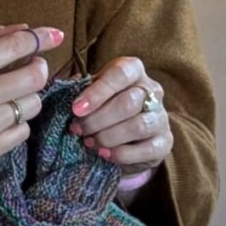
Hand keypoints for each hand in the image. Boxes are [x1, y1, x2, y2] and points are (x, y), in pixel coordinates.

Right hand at [0, 24, 63, 180]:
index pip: (14, 46)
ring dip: (26, 97)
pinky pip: (23, 131)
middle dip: (39, 68)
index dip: (40, 38)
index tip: (54, 35)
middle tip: (32, 67)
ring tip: (6, 96)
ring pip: (32, 105)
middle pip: (34, 78)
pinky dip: (17, 122)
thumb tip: (27, 29)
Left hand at [69, 55, 172, 176]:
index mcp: (133, 70)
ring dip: (108, 137)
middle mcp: (152, 90)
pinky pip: (147, 149)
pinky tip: (104, 154)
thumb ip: (78, 90)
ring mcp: (161, 117)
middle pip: (129, 102)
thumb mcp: (89, 93)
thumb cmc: (102, 107)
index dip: (97, 92)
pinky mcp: (165, 142)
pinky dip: (121, 154)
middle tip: (78, 130)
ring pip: (138, 126)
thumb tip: (61, 91)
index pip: (121, 74)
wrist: (125, 136)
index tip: (75, 109)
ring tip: (89, 143)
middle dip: (98, 119)